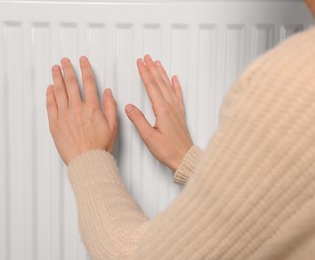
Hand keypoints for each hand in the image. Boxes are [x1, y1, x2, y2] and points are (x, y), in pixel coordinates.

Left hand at [46, 56, 116, 165]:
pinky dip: (49, 95)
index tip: (83, 61)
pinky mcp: (55, 124)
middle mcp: (77, 109)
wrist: (87, 161)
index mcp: (92, 108)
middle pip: (71, 83)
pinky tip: (49, 88)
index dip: (85, 69)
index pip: (88, 82)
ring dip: (56, 77)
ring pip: (59, 91)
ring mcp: (64, 116)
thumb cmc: (100, 147)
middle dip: (68, 69)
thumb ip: (110, 106)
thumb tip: (107, 92)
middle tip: (65, 61)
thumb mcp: (113, 126)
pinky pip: (50, 105)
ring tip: (55, 69)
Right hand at [125, 54, 192, 171]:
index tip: (139, 63)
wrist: (185, 158)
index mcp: (162, 111)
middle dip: (152, 69)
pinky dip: (176, 85)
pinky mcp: (180, 115)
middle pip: (160, 83)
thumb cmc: (168, 151)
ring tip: (157, 63)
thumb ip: (138, 120)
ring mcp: (177, 110)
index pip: (151, 87)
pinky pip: (178, 95)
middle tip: (146, 57)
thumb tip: (129, 107)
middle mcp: (171, 107)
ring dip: (162, 74)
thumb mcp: (148, 137)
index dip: (144, 73)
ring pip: (168, 86)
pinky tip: (175, 79)